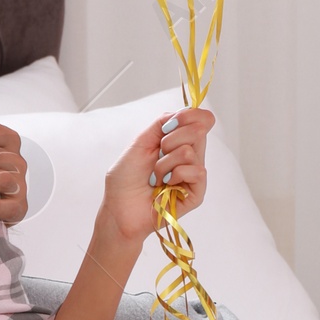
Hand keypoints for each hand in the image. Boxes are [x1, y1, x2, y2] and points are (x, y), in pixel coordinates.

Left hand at [99, 104, 212, 248]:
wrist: (119, 209)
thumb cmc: (125, 180)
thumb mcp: (140, 143)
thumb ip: (161, 124)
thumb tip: (184, 111)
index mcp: (176, 142)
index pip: (200, 120)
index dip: (190, 115)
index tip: (170, 123)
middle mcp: (188, 156)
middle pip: (198, 130)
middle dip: (171, 139)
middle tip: (157, 154)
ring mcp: (193, 175)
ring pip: (191, 151)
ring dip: (165, 163)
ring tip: (155, 177)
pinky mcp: (196, 193)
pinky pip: (197, 171)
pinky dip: (176, 174)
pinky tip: (165, 186)